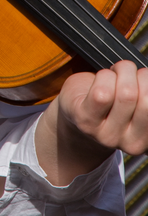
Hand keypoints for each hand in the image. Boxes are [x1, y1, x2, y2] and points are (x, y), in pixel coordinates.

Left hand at [35, 60, 147, 184]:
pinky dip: (104, 76)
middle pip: (146, 98)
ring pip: (127, 93)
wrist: (75, 115)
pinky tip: (100, 78)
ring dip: (120, 72)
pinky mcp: (85, 120)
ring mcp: (107, 135)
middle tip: (127, 72)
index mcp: (147, 139)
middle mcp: (130, 144)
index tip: (140, 78)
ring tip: (113, 74)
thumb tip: (147, 77)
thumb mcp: (136, 105)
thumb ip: (144, 96)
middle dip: (136, 75)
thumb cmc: (110, 103)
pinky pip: (102, 92)